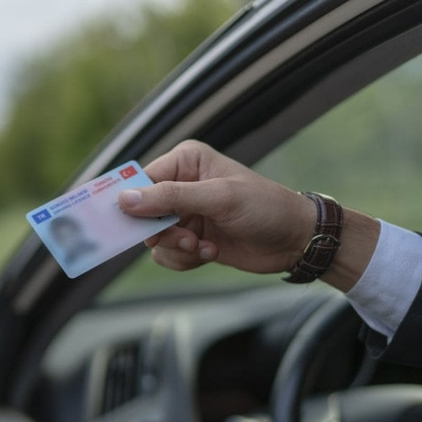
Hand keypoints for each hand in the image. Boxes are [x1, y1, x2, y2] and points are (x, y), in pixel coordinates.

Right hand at [118, 140, 314, 273]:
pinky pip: (167, 254)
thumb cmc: (265, 207)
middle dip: (162, 232)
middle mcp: (181, 185)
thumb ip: (171, 197)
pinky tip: (211, 253)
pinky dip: (185, 260)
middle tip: (187, 239)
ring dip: (177, 249)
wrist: (295, 240)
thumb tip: (126, 199)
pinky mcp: (191, 238)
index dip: (132, 203)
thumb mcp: (219, 198)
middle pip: (142, 214)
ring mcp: (185, 214)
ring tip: (203, 247)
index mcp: (185, 162)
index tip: (128, 224)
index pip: (141, 180)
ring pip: (154, 239)